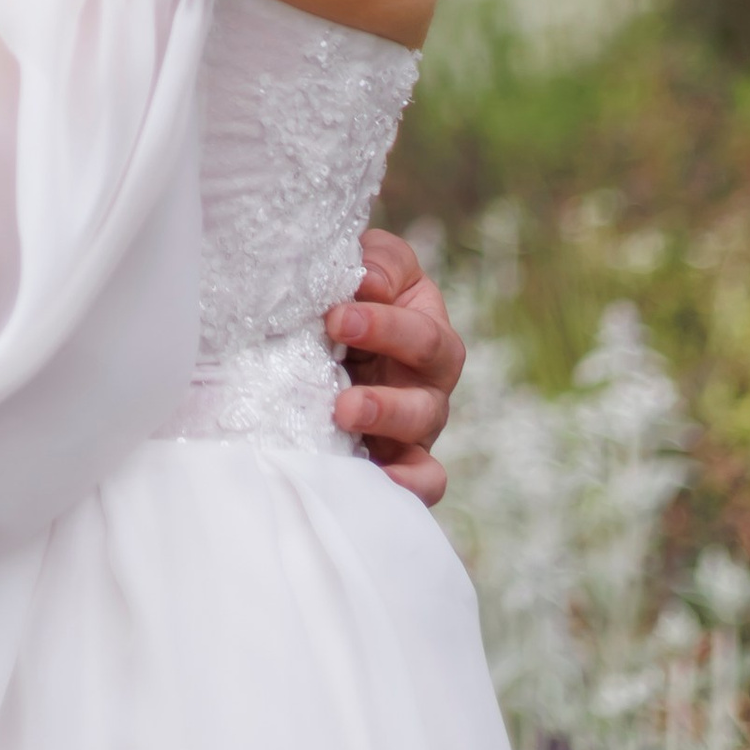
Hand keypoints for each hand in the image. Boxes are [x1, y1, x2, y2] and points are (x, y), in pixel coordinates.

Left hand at [326, 227, 464, 506]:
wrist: (320, 335)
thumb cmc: (350, 296)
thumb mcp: (367, 265)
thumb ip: (376, 263)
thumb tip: (370, 282)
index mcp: (427, 330)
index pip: (421, 333)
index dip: (383, 327)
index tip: (335, 318)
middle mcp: (429, 382)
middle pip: (427, 394)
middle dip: (385, 394)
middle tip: (341, 396)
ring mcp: (416, 426)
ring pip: (421, 434)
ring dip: (384, 428)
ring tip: (344, 420)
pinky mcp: (399, 461)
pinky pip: (423, 481)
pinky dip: (409, 486)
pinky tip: (377, 482)